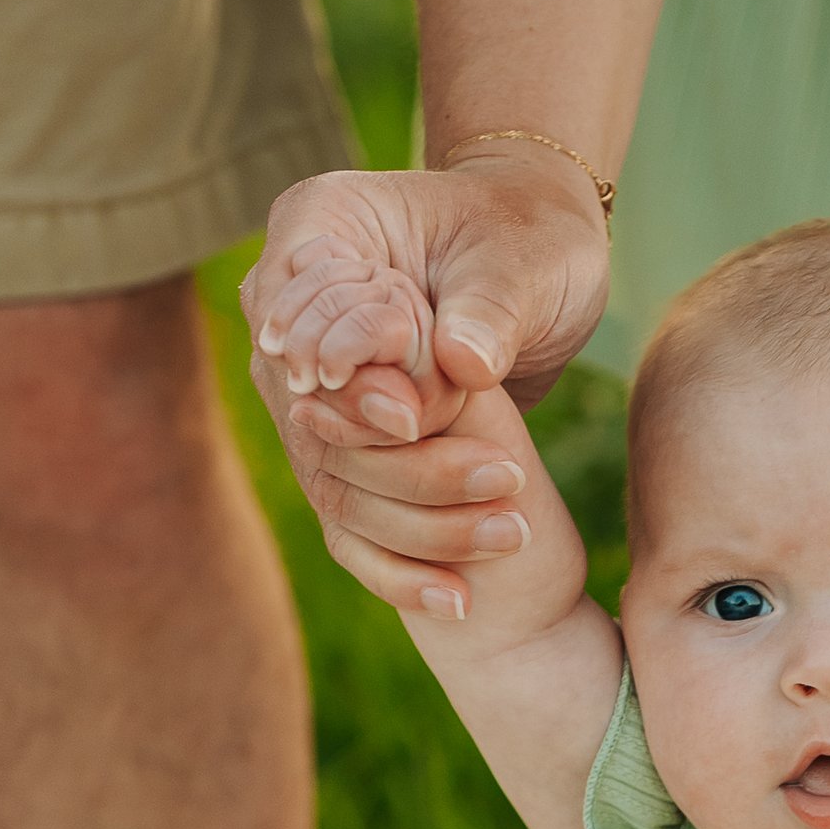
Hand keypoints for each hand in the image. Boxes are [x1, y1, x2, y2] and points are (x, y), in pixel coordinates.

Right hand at [241, 151, 610, 581]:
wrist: (539, 258)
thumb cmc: (531, 239)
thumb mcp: (522, 259)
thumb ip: (486, 308)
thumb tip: (458, 367)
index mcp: (317, 228)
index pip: (289, 312)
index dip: (342, 373)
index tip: (410, 414)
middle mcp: (293, 314)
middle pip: (306, 411)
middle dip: (395, 462)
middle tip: (497, 477)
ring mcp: (312, 390)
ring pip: (332, 478)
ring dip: (419, 520)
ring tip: (513, 533)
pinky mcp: (346, 447)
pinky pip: (350, 520)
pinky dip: (400, 565)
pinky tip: (457, 600)